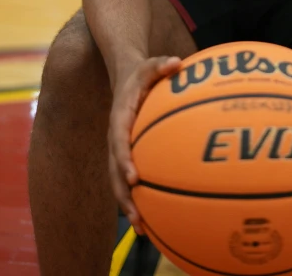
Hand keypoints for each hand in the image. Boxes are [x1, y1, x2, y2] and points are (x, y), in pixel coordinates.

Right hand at [108, 55, 180, 233]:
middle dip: (123, 195)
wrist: (125, 78)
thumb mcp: (149, 65)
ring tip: (143, 229)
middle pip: (114, 171)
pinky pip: (127, 180)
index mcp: (120, 118)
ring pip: (118, 182)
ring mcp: (119, 149)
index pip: (119, 141)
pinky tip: (152, 220)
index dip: (124, 159)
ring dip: (128, 205)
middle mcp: (116, 138)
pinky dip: (137, 199)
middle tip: (137, 216)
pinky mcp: (126, 156)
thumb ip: (160, 64)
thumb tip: (176, 62)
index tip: (133, 177)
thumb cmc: (142, 73)